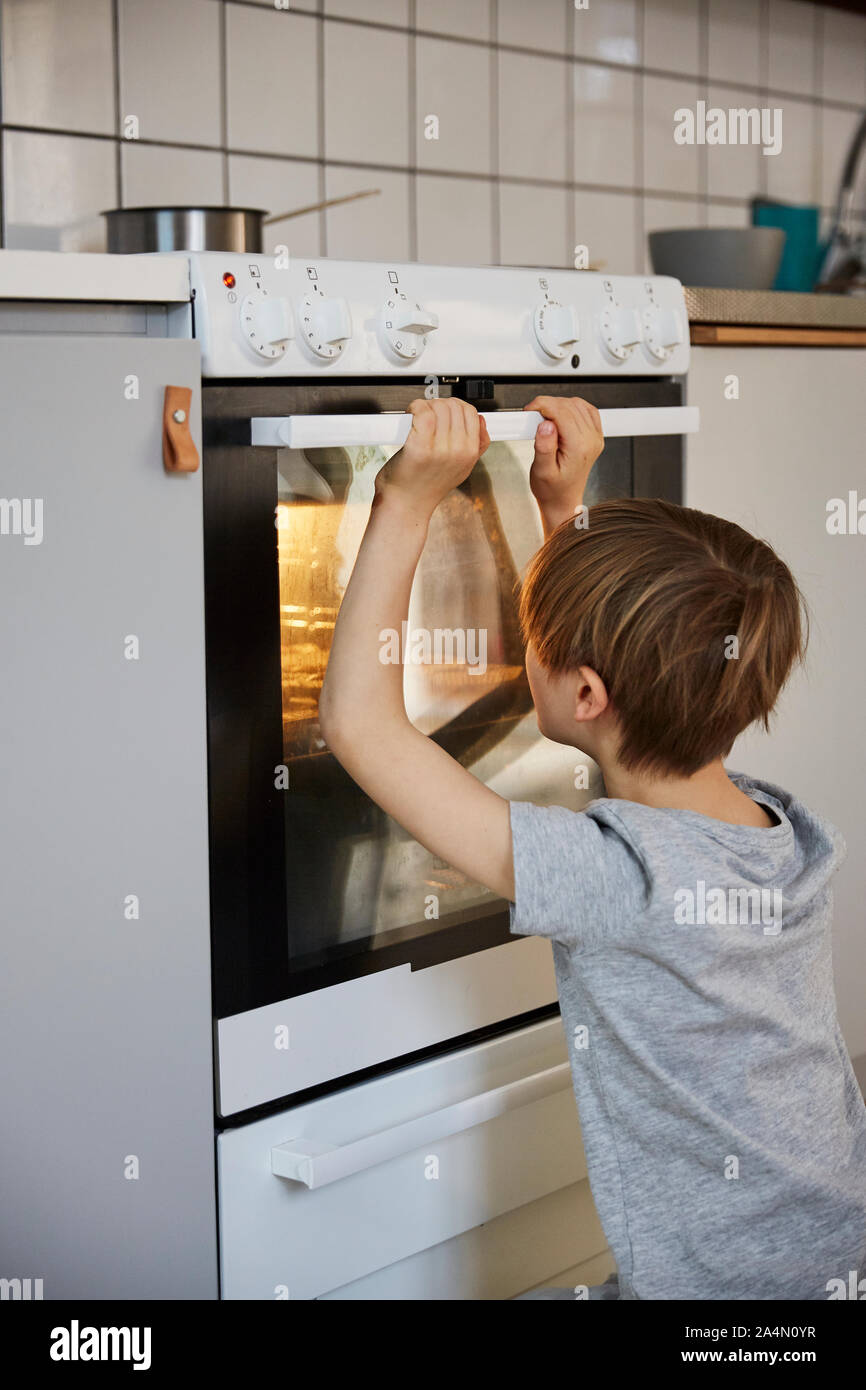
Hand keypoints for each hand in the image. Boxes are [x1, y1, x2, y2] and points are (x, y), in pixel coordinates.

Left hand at [374, 398, 489, 519]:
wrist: (406, 506)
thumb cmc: (426, 487)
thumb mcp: (461, 469)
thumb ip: (476, 445)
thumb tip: (481, 421)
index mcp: (470, 454)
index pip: (472, 413)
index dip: (455, 407)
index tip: (443, 411)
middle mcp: (459, 452)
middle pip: (455, 407)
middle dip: (438, 404)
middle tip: (426, 413)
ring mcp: (441, 451)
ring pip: (440, 408)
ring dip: (426, 406)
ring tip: (417, 416)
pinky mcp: (420, 449)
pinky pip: (423, 414)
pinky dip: (416, 408)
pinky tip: (411, 414)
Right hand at [524, 396, 603, 531]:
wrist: (563, 501)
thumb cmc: (552, 490)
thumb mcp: (542, 471)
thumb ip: (544, 446)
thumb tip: (545, 425)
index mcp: (579, 447)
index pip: (562, 412)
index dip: (542, 405)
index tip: (529, 411)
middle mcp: (591, 440)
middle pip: (569, 405)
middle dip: (547, 405)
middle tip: (532, 417)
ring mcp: (595, 437)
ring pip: (577, 404)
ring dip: (558, 405)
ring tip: (544, 419)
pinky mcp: (594, 435)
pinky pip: (586, 410)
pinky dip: (571, 407)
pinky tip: (559, 416)